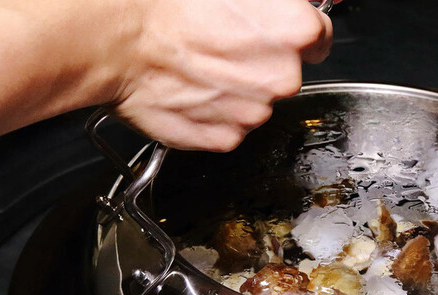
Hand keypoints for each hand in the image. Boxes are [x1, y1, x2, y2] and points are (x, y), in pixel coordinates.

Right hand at [107, 0, 332, 151]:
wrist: (118, 40)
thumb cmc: (167, 4)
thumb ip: (274, 1)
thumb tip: (290, 6)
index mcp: (295, 31)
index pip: (319, 37)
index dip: (294, 32)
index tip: (275, 31)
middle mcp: (282, 78)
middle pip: (286, 72)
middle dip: (261, 61)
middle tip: (222, 41)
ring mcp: (254, 113)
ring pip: (256, 102)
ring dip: (236, 88)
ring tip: (199, 64)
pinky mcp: (225, 138)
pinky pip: (229, 126)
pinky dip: (214, 112)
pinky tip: (191, 88)